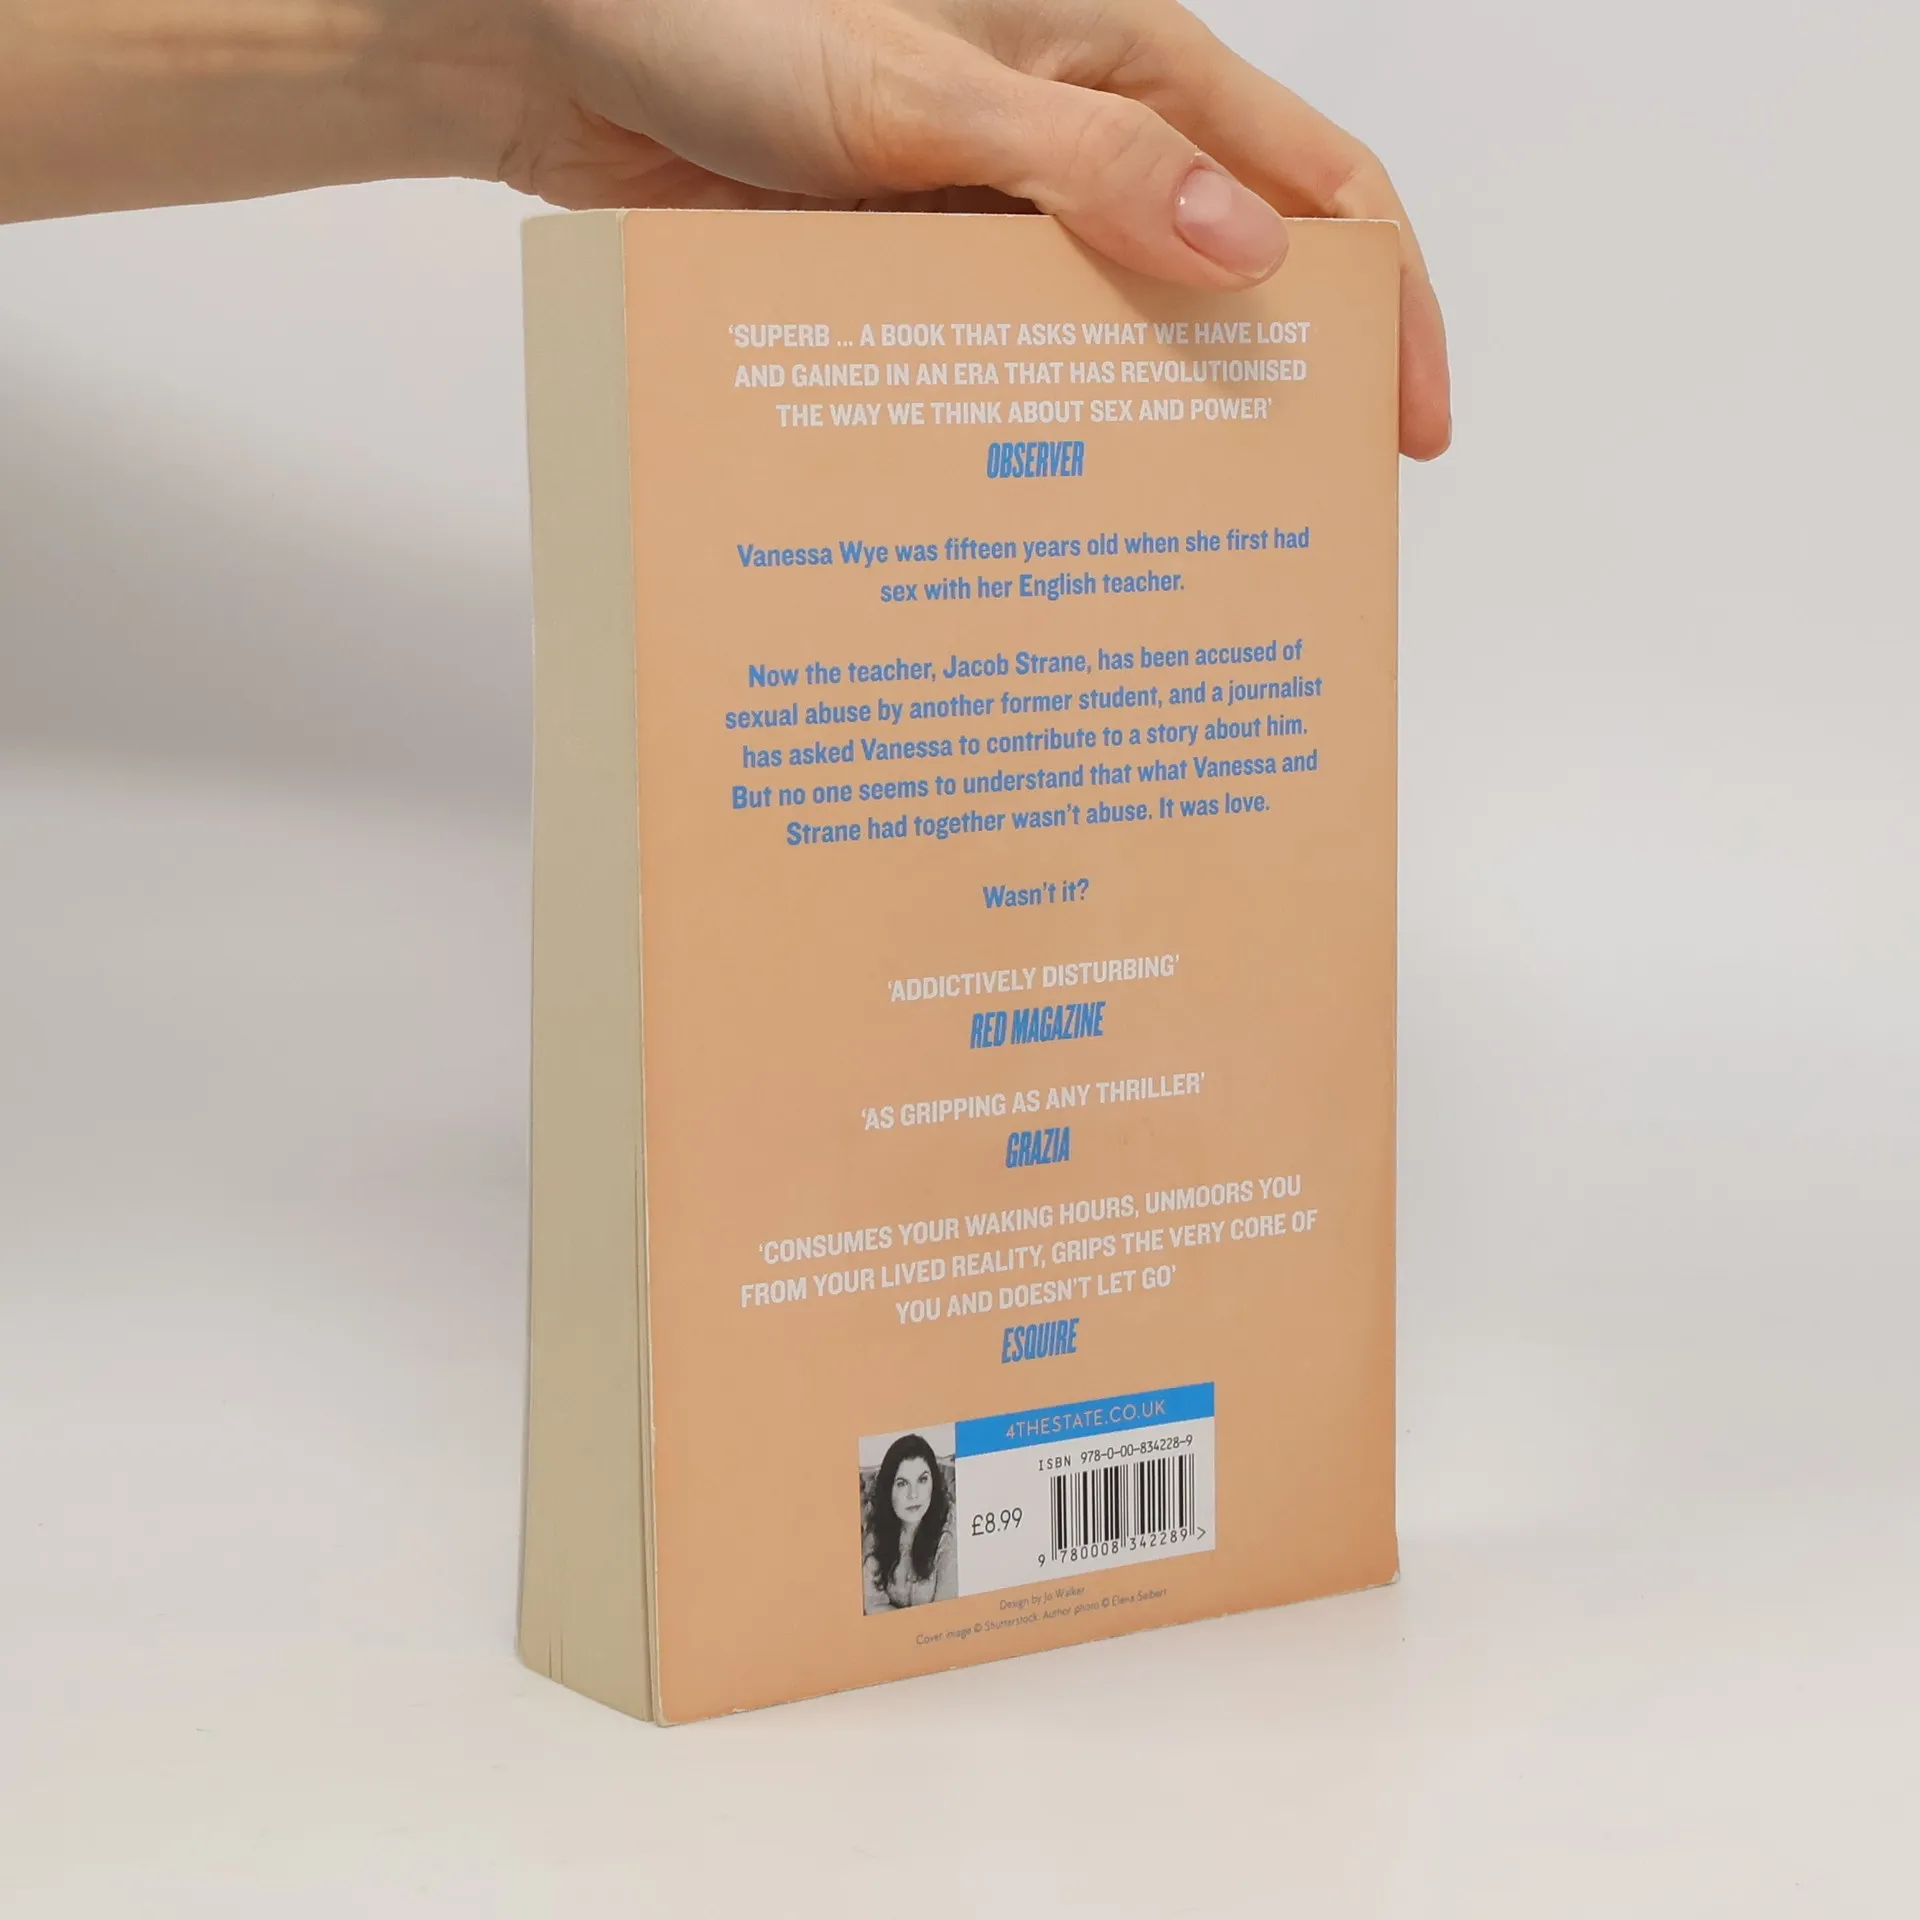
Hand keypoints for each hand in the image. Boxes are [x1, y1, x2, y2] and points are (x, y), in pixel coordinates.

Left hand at [501, 0, 1449, 457]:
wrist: (561, 52)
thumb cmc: (732, 13)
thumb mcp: (920, 91)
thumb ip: (1084, 170)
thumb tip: (1247, 259)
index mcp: (1125, 62)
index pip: (1311, 181)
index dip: (1380, 303)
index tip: (1401, 431)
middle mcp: (1079, 149)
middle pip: (1222, 283)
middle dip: (1266, 398)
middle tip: (1280, 528)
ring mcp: (998, 228)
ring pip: (1108, 345)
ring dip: (1136, 436)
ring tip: (1160, 555)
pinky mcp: (919, 288)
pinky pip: (1002, 374)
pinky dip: (1026, 439)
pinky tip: (1033, 514)